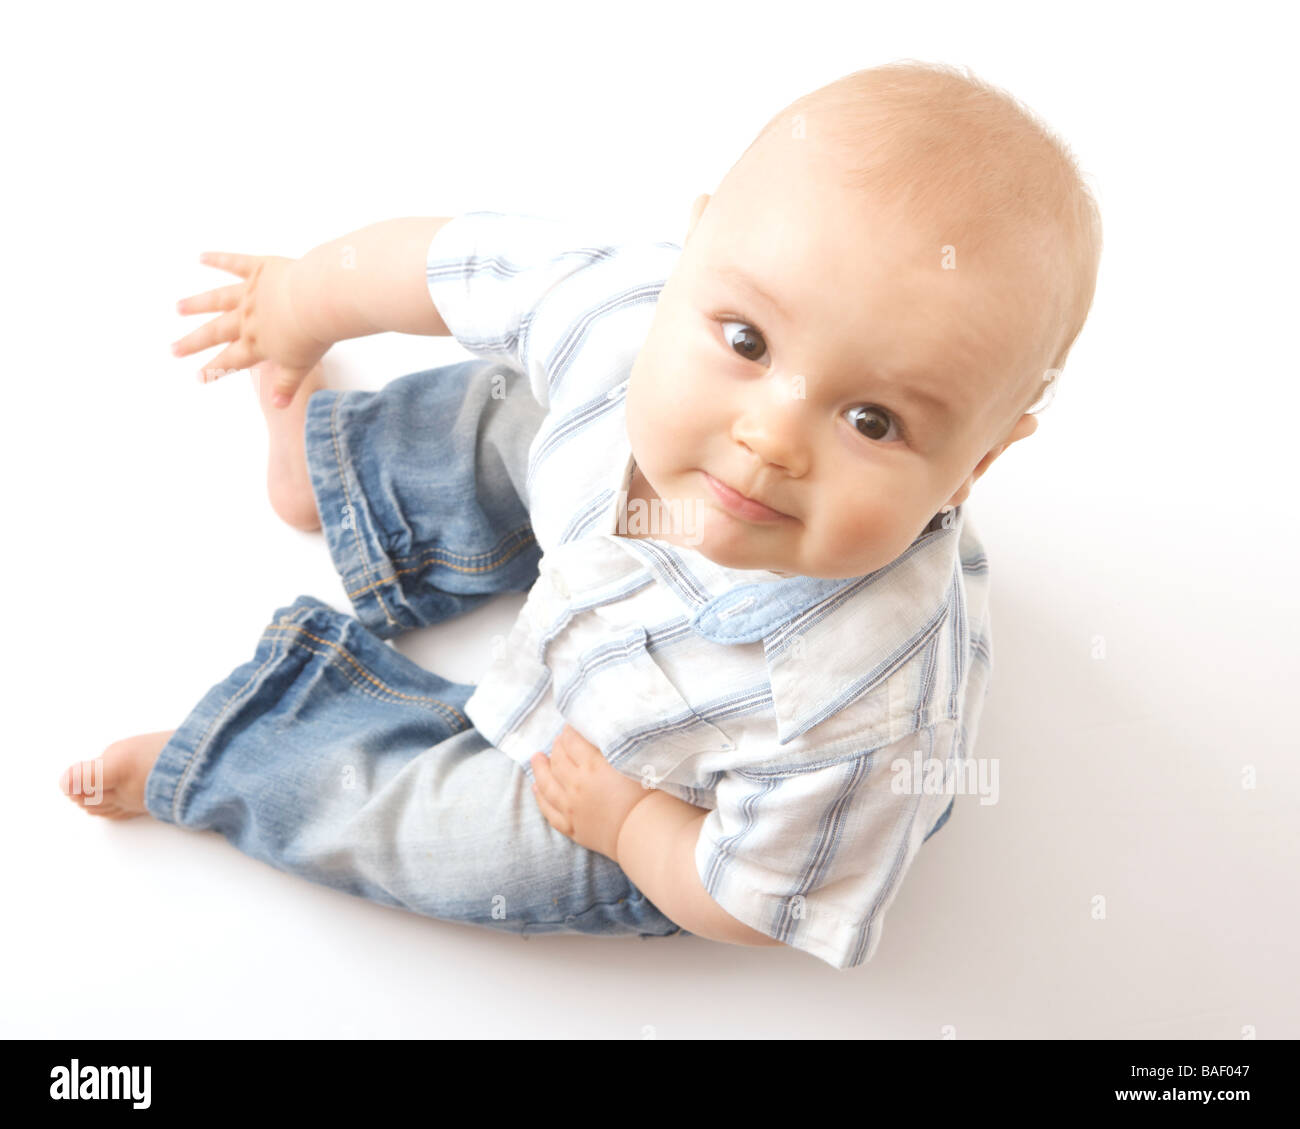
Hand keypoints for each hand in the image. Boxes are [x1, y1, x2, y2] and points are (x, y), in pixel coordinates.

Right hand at [172, 253, 329, 406]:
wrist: (316, 303)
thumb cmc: (312, 336)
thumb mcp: (301, 366)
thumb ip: (286, 385)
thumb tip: (278, 405)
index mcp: (257, 344)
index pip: (231, 361)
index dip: (215, 370)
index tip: (198, 376)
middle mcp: (247, 319)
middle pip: (216, 332)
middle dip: (194, 342)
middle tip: (174, 349)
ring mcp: (250, 294)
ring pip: (218, 300)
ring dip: (197, 304)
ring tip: (179, 308)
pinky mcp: (259, 271)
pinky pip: (235, 263)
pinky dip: (218, 259)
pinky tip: (201, 257)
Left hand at [530, 725, 655, 861]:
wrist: (646, 833)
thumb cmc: (649, 795)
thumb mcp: (635, 762)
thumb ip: (616, 747)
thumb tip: (604, 735)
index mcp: (592, 766)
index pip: (572, 742)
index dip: (570, 731)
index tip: (570, 726)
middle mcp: (576, 785)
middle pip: (558, 760)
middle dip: (557, 747)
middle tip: (558, 739)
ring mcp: (571, 808)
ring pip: (547, 784)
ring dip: (540, 768)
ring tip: (536, 757)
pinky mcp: (573, 828)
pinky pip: (549, 811)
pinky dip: (540, 798)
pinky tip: (536, 789)